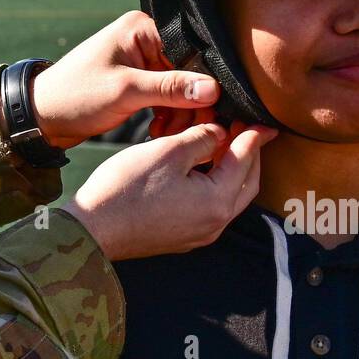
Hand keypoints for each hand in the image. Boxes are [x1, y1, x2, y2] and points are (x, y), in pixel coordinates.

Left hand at [31, 11, 219, 147]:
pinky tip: (158, 131)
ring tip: (165, 134)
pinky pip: (167, 97)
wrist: (43, 116)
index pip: (191, 54)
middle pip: (189, 73)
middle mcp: (145, 39)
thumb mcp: (125, 92)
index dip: (202, 85)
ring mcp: (142, 61)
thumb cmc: (75, 95)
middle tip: (184, 132)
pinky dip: (168, 116)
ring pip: (181, 89)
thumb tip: (213, 89)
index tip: (208, 113)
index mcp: (142, 28)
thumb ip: (169, 88)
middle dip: (189, 105)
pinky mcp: (138, 81)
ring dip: (179, 115)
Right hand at [60, 122, 276, 261]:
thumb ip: (201, 139)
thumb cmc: (126, 190)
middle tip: (246, 129)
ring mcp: (198, 234)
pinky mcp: (182, 236)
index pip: (246, 161)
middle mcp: (215, 224)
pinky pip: (211, 207)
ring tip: (223, 142)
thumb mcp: (168, 151)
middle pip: (247, 183)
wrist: (93, 229)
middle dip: (250, 154)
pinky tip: (200, 166)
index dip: (255, 136)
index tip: (265, 122)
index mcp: (217, 202)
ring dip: (231, 169)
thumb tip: (220, 134)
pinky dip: (215, 184)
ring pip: (229, 196)